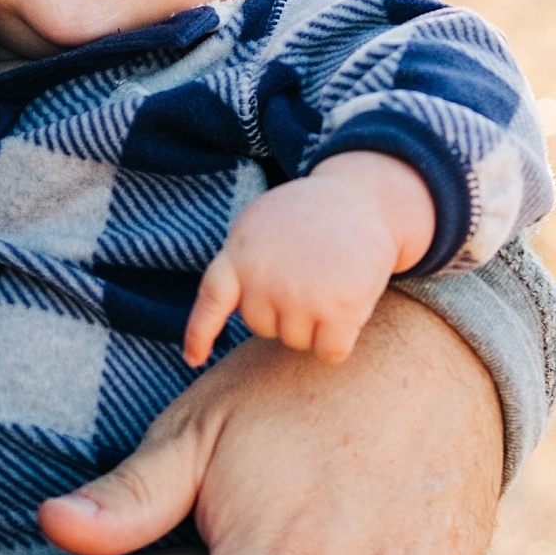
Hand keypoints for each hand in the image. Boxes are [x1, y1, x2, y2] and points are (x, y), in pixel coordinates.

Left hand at [183, 152, 435, 367]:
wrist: (362, 195)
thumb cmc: (310, 214)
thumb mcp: (262, 224)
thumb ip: (245, 260)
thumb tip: (245, 308)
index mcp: (240, 253)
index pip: (210, 301)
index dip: (199, 333)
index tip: (193, 359)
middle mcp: (264, 278)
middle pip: (265, 327)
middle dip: (286, 311)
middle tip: (309, 274)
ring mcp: (299, 295)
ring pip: (298, 341)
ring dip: (316, 323)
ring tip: (331, 280)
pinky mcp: (338, 308)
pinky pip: (329, 351)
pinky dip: (339, 342)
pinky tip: (351, 308)